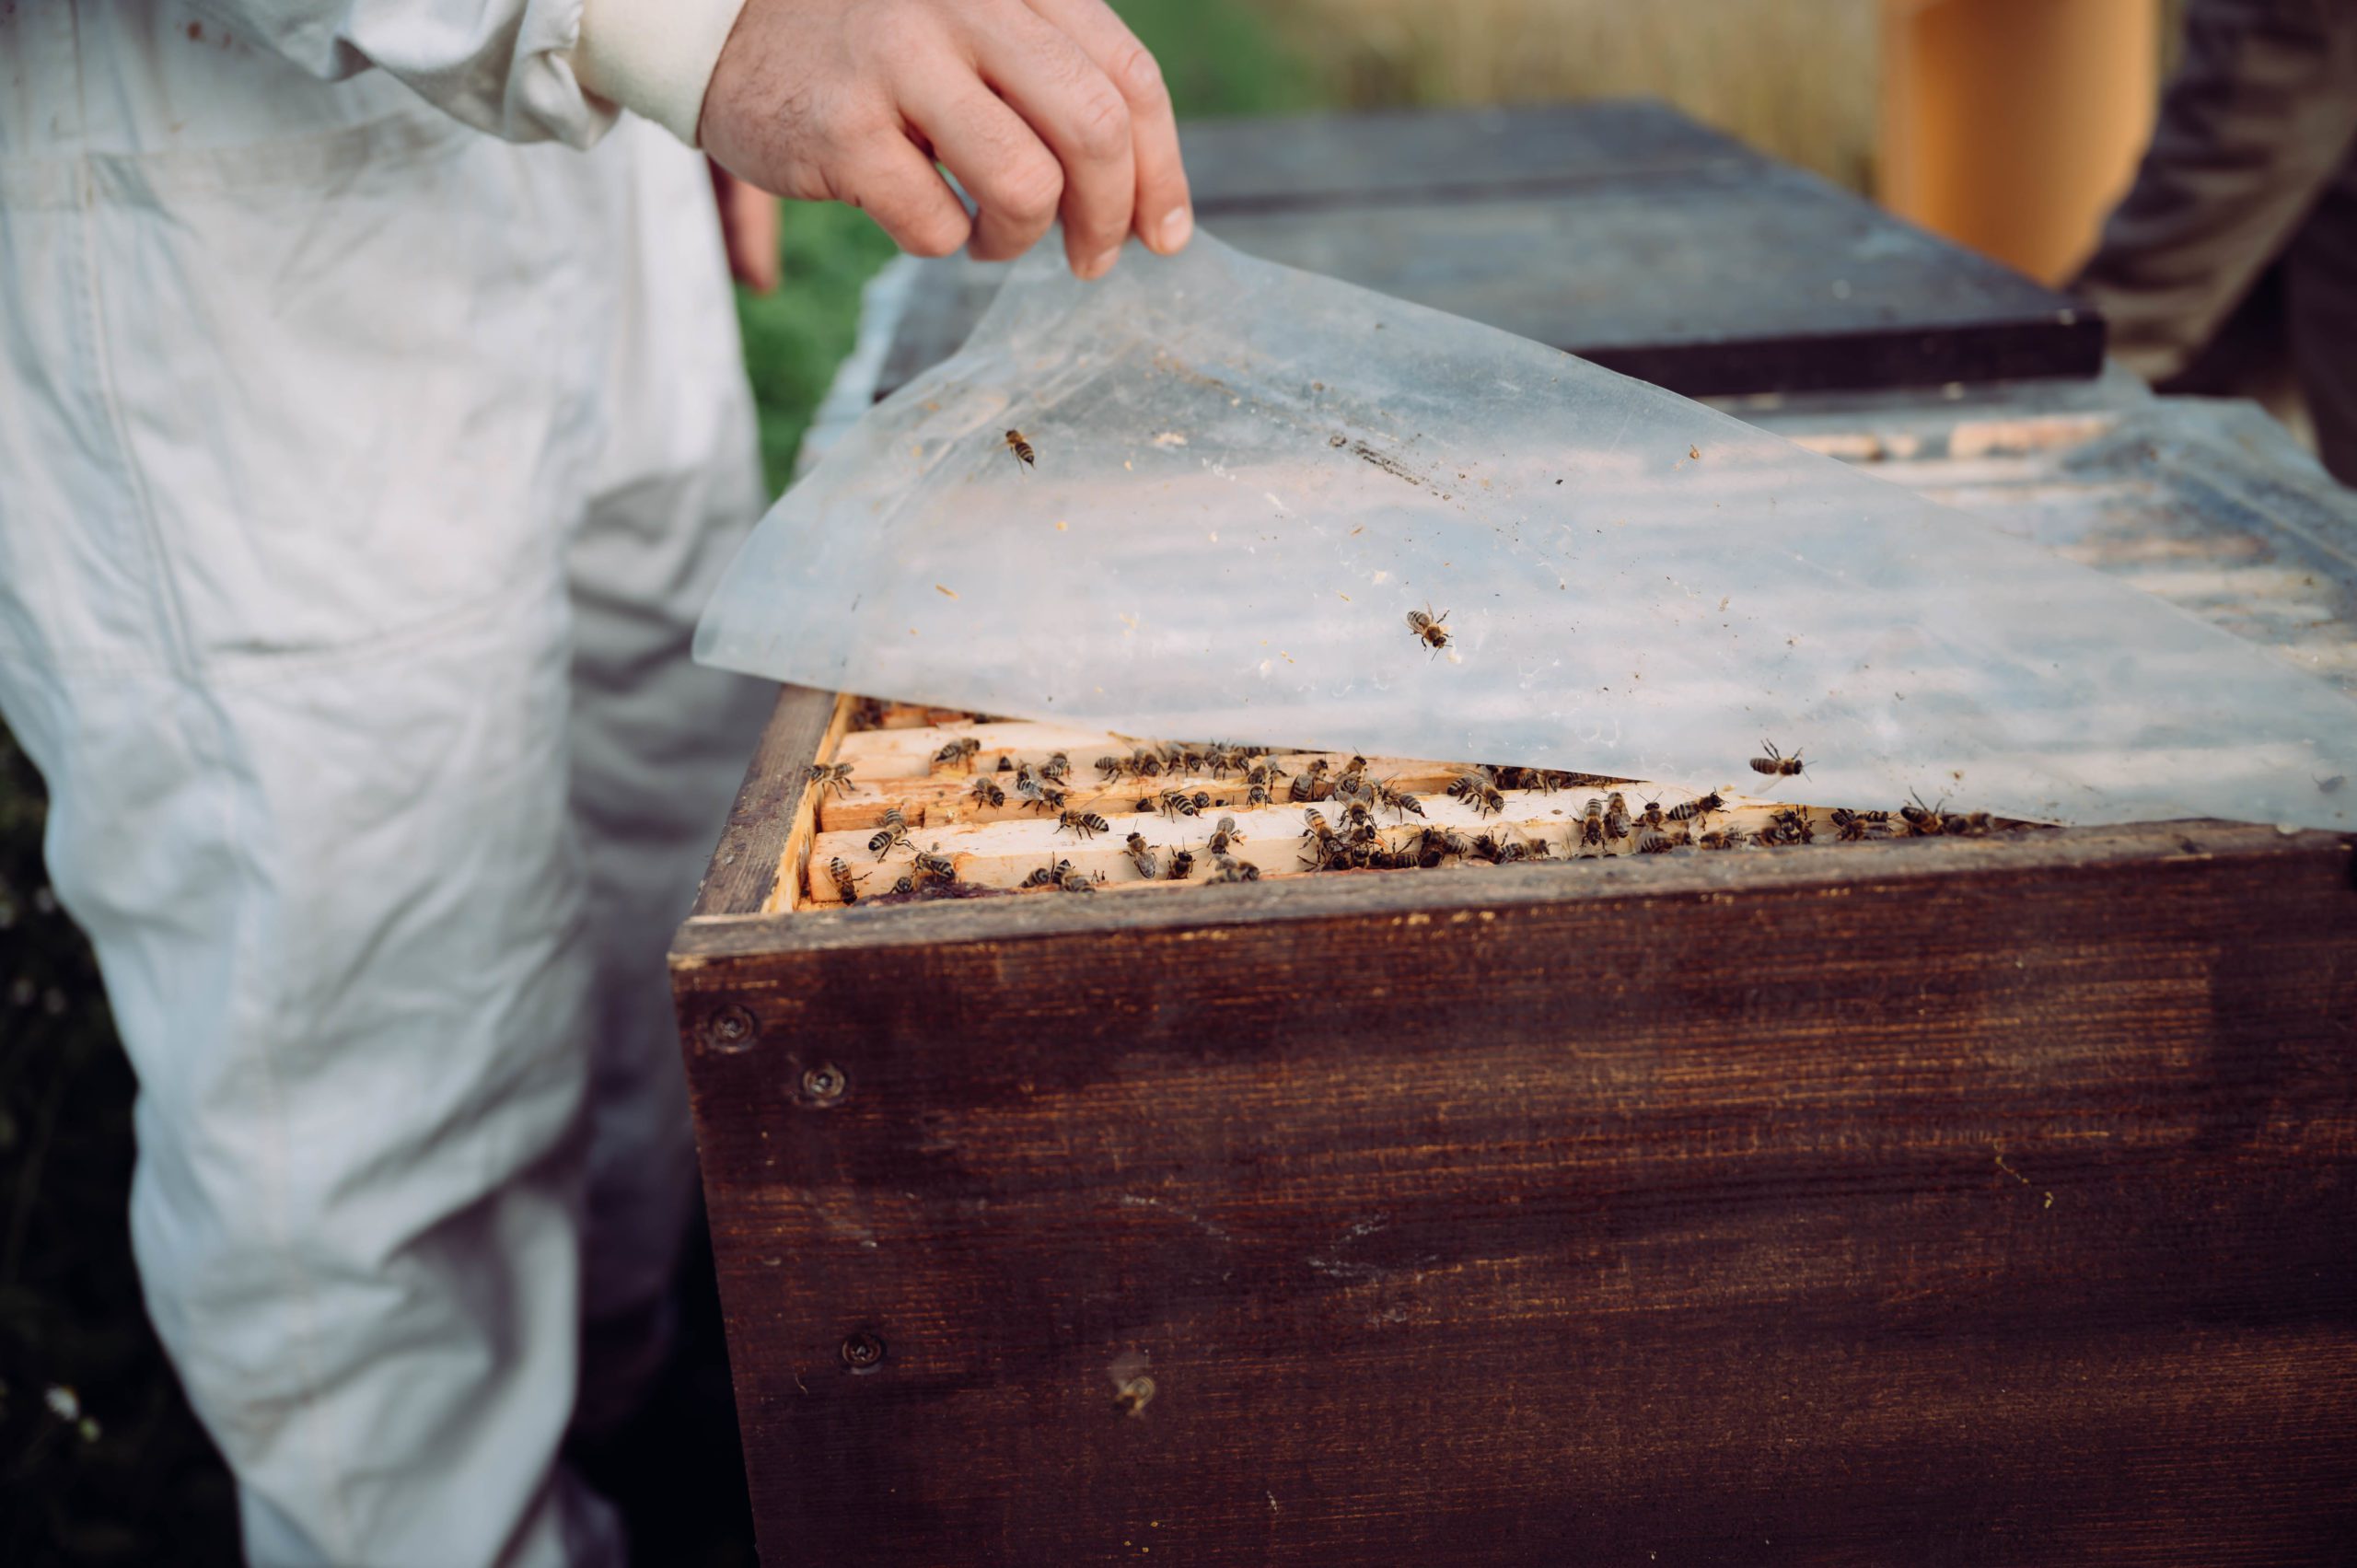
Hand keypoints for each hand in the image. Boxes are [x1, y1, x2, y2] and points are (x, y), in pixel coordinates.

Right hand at [699, 0, 1193, 278]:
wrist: (718, 25)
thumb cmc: (875, 46)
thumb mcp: (974, 28)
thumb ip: (1058, 83)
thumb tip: (1147, 204)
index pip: (1127, 77)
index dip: (1161, 170)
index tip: (1162, 234)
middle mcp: (965, 3)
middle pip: (1093, 129)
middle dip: (1110, 216)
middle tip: (1091, 259)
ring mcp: (901, 61)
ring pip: (1025, 184)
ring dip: (1022, 238)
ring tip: (992, 238)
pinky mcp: (843, 129)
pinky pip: (936, 224)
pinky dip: (943, 244)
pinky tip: (924, 221)